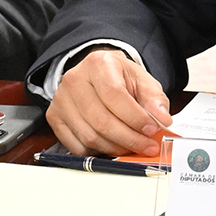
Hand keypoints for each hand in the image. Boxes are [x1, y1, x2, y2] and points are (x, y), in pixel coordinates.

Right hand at [48, 48, 170, 155]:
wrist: (97, 74)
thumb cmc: (120, 78)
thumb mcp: (142, 81)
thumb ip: (154, 99)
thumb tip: (161, 119)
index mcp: (98, 64)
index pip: (114, 95)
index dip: (135, 117)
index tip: (152, 129)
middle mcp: (74, 80)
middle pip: (101, 120)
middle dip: (129, 138)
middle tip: (147, 146)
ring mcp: (61, 100)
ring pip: (89, 137)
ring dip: (115, 148)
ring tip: (133, 147)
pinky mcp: (54, 117)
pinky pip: (76, 146)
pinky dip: (97, 151)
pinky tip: (112, 145)